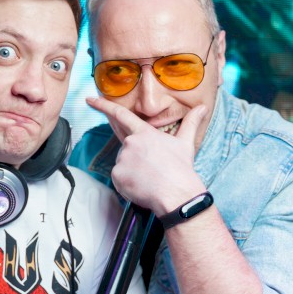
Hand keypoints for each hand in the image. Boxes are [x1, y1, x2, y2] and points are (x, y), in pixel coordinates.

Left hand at [86, 97, 207, 215]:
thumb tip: (203, 108)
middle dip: (137, 157)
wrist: (176, 193)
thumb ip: (191, 123)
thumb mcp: (185, 143)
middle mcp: (130, 143)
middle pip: (127, 148)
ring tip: (150, 178)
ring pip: (124, 164)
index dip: (103, 106)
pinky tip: (141, 186)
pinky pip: (119, 178)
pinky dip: (128, 183)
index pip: (121, 115)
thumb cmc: (181, 169)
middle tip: (151, 168)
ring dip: (133, 171)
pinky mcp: (117, 175)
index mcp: (144, 133)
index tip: (89, 100)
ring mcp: (123, 159)